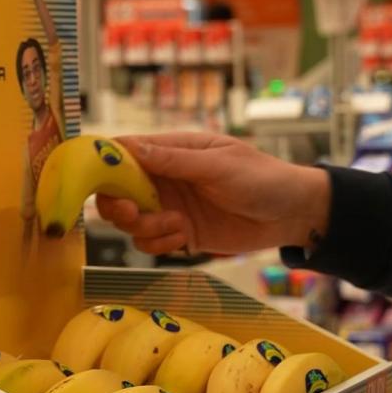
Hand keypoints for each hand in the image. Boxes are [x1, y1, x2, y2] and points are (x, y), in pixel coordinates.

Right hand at [96, 133, 331, 255]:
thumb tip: (129, 148)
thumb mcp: (219, 165)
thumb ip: (174, 160)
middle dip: (118, 205)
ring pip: (130, 221)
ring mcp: (169, 207)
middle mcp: (163, 178)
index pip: (123, 152)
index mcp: (171, 151)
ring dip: (144, 228)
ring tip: (175, 227)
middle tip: (135, 212)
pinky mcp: (179, 233)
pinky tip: (184, 238)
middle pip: (116, 191)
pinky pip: (149, 242)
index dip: (103, 165)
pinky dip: (159, 244)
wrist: (291, 214)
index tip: (100, 181)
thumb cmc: (261, 177)